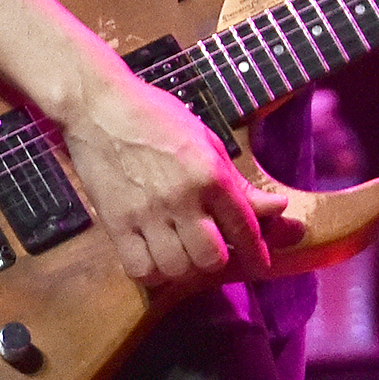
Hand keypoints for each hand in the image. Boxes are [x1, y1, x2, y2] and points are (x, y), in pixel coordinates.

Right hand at [57, 69, 296, 290]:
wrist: (99, 108)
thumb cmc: (158, 118)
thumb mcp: (207, 142)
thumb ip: (240, 184)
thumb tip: (279, 208)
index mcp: (210, 174)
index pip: (243, 227)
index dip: (256, 253)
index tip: (260, 266)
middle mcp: (182, 198)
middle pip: (211, 258)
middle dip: (217, 261)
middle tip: (211, 251)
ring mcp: (146, 213)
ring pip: (177, 268)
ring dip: (184, 268)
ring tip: (182, 253)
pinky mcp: (115, 223)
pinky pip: (139, 268)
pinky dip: (152, 271)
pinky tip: (155, 256)